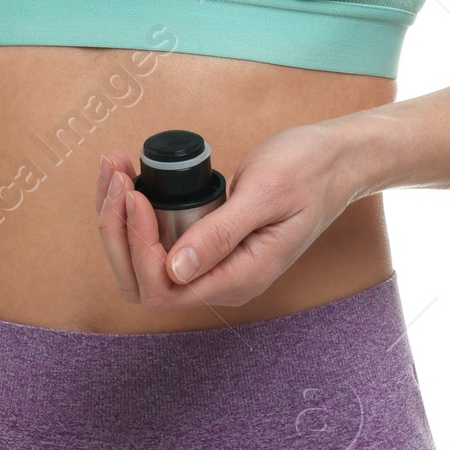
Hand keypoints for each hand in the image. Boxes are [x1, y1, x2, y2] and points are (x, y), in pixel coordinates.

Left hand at [94, 122, 362, 310]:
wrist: (335, 161)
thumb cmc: (308, 172)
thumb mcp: (265, 195)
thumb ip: (223, 234)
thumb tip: (176, 269)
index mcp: (239, 279)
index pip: (163, 288)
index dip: (139, 246)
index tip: (135, 194)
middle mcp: (222, 280)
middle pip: (144, 281)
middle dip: (117, 230)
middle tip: (115, 174)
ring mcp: (214, 263)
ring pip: (146, 260)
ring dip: (119, 217)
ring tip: (115, 167)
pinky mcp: (209, 241)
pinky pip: (160, 239)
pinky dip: (136, 209)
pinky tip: (130, 175)